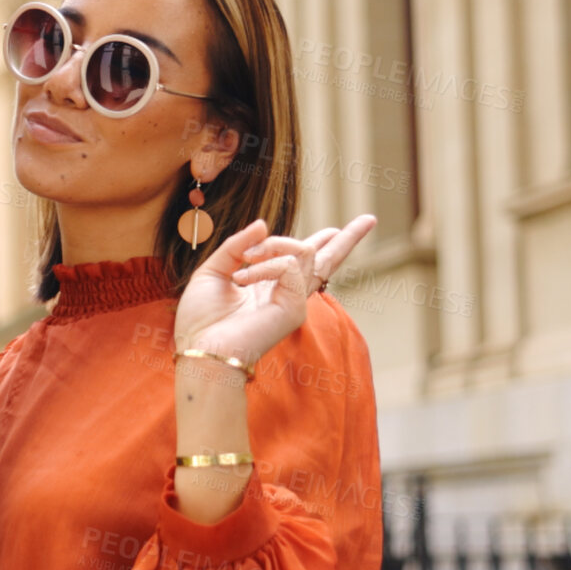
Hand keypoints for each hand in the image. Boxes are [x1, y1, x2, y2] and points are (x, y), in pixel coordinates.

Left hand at [172, 214, 376, 364]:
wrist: (201, 349)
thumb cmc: (201, 318)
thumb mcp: (213, 270)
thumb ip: (237, 246)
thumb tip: (264, 224)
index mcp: (268, 284)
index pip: (302, 260)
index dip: (321, 242)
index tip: (335, 230)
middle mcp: (286, 293)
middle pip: (327, 262)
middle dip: (349, 239)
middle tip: (369, 220)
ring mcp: (294, 301)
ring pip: (304, 251)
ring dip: (270, 247)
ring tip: (244, 262)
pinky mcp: (295, 308)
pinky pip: (289, 266)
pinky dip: (264, 264)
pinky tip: (242, 279)